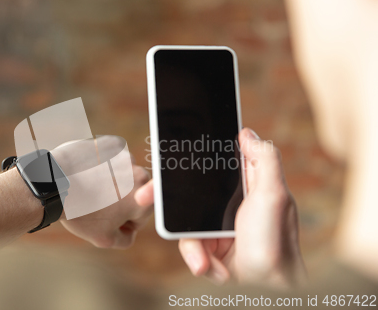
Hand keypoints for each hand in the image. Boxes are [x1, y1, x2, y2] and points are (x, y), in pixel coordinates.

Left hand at [55, 136, 152, 248]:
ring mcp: (125, 156)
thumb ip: (125, 239)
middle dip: (121, 199)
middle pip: (135, 193)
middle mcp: (140, 174)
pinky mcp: (111, 144)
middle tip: (98, 204)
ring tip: (90, 187)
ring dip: (112, 181)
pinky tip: (87, 173)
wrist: (55, 184)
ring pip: (123, 174)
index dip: (123, 222)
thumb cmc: (81, 212)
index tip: (106, 218)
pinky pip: (111, 159)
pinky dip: (102, 166)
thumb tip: (130, 232)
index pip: (141, 217)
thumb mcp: (104, 238)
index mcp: (144, 199)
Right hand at [135, 128, 305, 286]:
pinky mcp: (209, 248)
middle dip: (165, 197)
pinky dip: (196, 259)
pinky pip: (189, 247)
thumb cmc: (277, 241)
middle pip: (187, 192)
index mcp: (243, 186)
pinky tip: (208, 267)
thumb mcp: (274, 195)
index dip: (188, 160)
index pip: (210, 166)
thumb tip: (246, 133)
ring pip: (184, 224)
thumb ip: (264, 160)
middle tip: (144, 196)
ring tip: (203, 261)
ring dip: (192, 245)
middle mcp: (227, 204)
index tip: (165, 156)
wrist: (271, 288)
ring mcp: (216, 227)